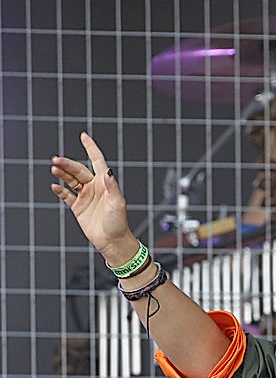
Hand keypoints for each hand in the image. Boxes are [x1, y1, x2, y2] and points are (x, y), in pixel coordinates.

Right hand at [50, 132, 137, 266]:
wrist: (113, 242)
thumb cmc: (119, 223)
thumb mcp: (118, 204)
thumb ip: (113, 188)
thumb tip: (108, 172)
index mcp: (105, 183)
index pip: (97, 160)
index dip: (90, 148)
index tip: (83, 136)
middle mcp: (94, 187)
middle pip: (79, 170)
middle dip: (68, 164)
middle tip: (56, 160)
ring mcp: (86, 196)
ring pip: (71, 180)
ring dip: (62, 174)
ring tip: (54, 168)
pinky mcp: (78, 207)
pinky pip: (67, 195)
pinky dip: (60, 190)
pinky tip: (54, 186)